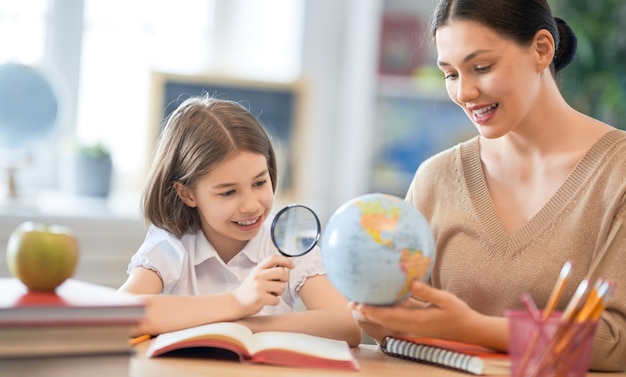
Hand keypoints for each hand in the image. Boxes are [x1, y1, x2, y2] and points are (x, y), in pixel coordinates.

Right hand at [232, 255, 293, 316]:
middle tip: (278, 285)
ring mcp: (259, 286)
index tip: (291, 266)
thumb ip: (268, 270)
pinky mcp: (260, 298)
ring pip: (282, 287)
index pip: (273, 258)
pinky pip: (277, 300)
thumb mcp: (256, 275)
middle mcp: (258, 275)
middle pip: (282, 272)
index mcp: (258, 269)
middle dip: (284, 280)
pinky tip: (267, 301)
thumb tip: (286, 267)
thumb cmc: (249, 290)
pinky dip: (274, 302)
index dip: (285, 260)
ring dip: (279, 293)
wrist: (236, 303)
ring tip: (271, 294)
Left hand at [349, 281, 477, 342]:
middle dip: (367, 314)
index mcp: (417, 320)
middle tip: (351, 304)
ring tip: (358, 306)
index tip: (359, 305)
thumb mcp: (446, 300)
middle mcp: (411, 326)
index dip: (373, 312)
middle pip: (383, 321)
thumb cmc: (459, 314)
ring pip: (387, 322)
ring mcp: (413, 328)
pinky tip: (378, 306)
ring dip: (372, 315)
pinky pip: (395, 321)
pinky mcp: (415, 326)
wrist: (468, 330)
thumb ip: (428, 292)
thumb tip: (411, 282)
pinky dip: (383, 315)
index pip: (389, 316)